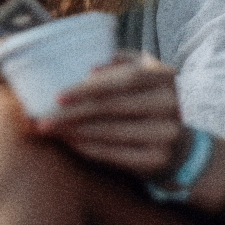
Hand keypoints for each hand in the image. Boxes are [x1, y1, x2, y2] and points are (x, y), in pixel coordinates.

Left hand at [31, 53, 186, 179]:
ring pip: (111, 132)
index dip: (90, 87)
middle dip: (74, 113)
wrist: (180, 147)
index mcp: (165, 77)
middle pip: (113, 107)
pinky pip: (116, 154)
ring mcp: (166, 133)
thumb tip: (90, 70)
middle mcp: (170, 104)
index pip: (125, 79)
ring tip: (52, 130)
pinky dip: (90, 148)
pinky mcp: (157, 159)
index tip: (57, 97)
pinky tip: (72, 143)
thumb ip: (120, 65)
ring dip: (76, 131)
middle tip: (44, 120)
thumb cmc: (148, 103)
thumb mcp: (143, 76)